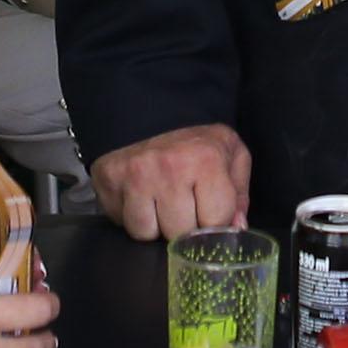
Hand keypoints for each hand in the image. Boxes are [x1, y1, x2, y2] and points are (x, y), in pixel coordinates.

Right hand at [91, 124, 251, 239]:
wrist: (151, 113)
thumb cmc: (196, 142)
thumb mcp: (231, 155)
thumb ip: (239, 194)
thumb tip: (235, 228)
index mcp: (206, 160)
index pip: (216, 223)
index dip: (214, 221)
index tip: (209, 208)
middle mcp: (169, 168)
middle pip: (180, 234)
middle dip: (185, 226)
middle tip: (184, 203)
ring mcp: (135, 176)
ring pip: (148, 234)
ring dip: (156, 226)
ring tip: (161, 202)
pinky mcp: (109, 181)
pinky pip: (124, 224)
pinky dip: (134, 218)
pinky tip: (141, 199)